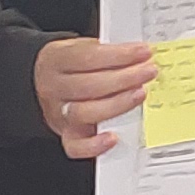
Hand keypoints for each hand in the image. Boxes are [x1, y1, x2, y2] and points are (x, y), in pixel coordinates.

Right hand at [36, 35, 159, 159]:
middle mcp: (53, 87)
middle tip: (148, 72)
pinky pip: (76, 146)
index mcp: (56, 60)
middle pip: (88, 85)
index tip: (143, 52)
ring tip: (140, 94)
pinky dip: (95, 145)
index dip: (118, 55)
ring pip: (84, 113)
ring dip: (117, 104)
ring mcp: (58, 114)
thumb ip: (106, 50)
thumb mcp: (83, 48)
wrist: (46, 83)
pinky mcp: (66, 135)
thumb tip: (139, 55)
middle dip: (124, 78)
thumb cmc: (73, 65)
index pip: (87, 57)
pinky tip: (114, 137)